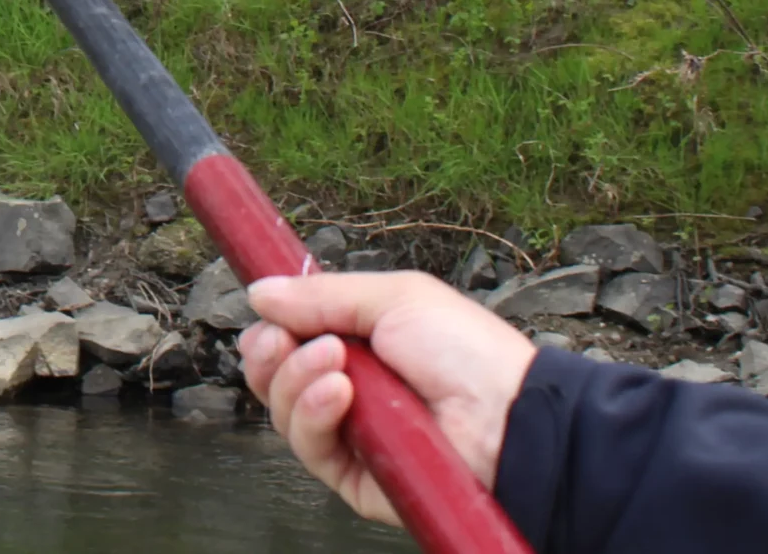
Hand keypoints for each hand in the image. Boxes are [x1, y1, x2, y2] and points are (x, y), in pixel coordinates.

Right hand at [239, 270, 535, 528]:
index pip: (288, 338)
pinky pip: (309, 447)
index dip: (272, 328)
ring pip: (283, 410)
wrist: (507, 417)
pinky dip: (313, 415)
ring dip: (296, 379)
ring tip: (334, 365)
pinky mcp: (354, 475)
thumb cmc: (467, 352)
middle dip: (270, 353)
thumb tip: (260, 292)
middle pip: (274, 375)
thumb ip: (321, 295)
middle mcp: (348, 388)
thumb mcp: (395, 298)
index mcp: (358, 343)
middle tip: (285, 339)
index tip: (270, 316)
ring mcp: (350, 433)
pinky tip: (338, 394)